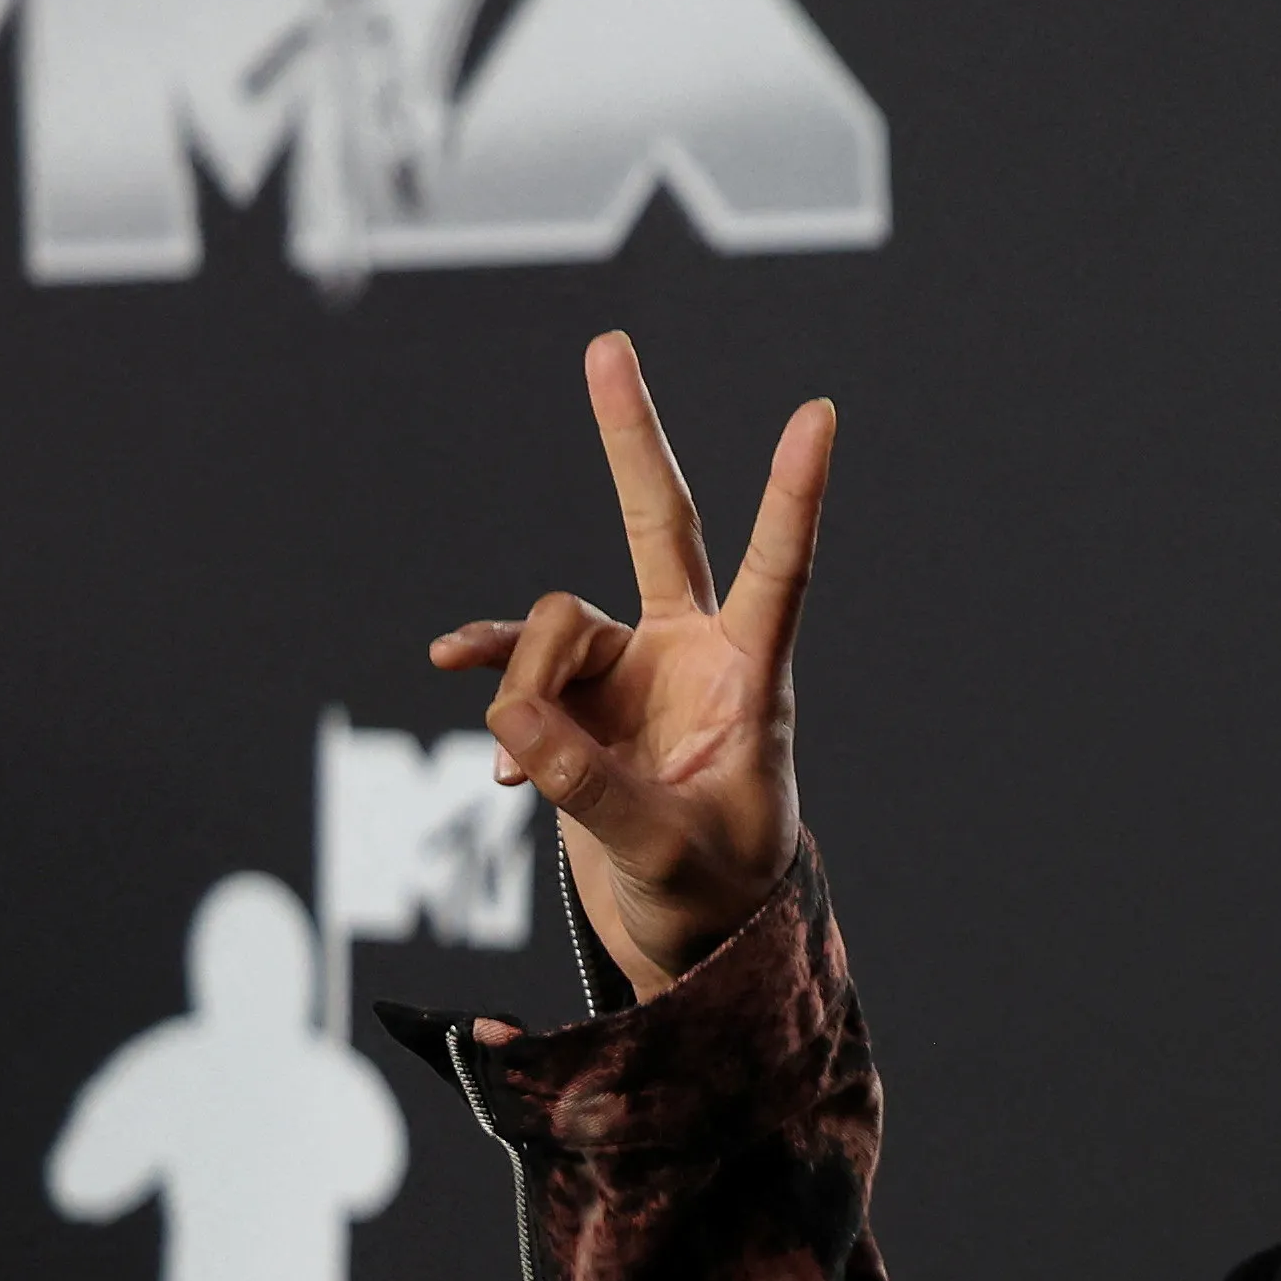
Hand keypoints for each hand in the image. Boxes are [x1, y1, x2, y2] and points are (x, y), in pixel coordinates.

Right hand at [428, 333, 835, 1001]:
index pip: (778, 573)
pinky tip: (460, 699)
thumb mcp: (663, 854)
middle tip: (608, 345)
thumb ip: (591, 789)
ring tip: (528, 768)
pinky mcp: (577, 700)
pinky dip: (490, 679)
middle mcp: (691, 655)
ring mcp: (630, 670)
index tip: (819, 413)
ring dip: (527, 689)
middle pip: (657, 525)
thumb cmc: (712, 894)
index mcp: (750, 680)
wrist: (689, 935)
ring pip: (554, 629)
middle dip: (629, 439)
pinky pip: (516, 666)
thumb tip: (512, 722)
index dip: (794, 495)